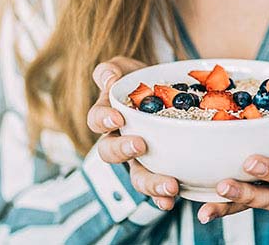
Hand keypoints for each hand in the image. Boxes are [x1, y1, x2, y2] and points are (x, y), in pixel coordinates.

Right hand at [87, 56, 179, 209]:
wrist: (168, 92)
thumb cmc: (141, 80)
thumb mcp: (126, 69)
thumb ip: (112, 70)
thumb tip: (108, 79)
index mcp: (108, 116)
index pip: (96, 119)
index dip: (103, 120)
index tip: (117, 117)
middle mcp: (119, 142)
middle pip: (110, 153)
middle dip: (123, 151)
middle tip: (140, 146)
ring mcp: (140, 159)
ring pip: (136, 176)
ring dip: (150, 184)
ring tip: (169, 186)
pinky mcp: (160, 169)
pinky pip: (157, 188)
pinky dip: (163, 197)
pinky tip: (173, 200)